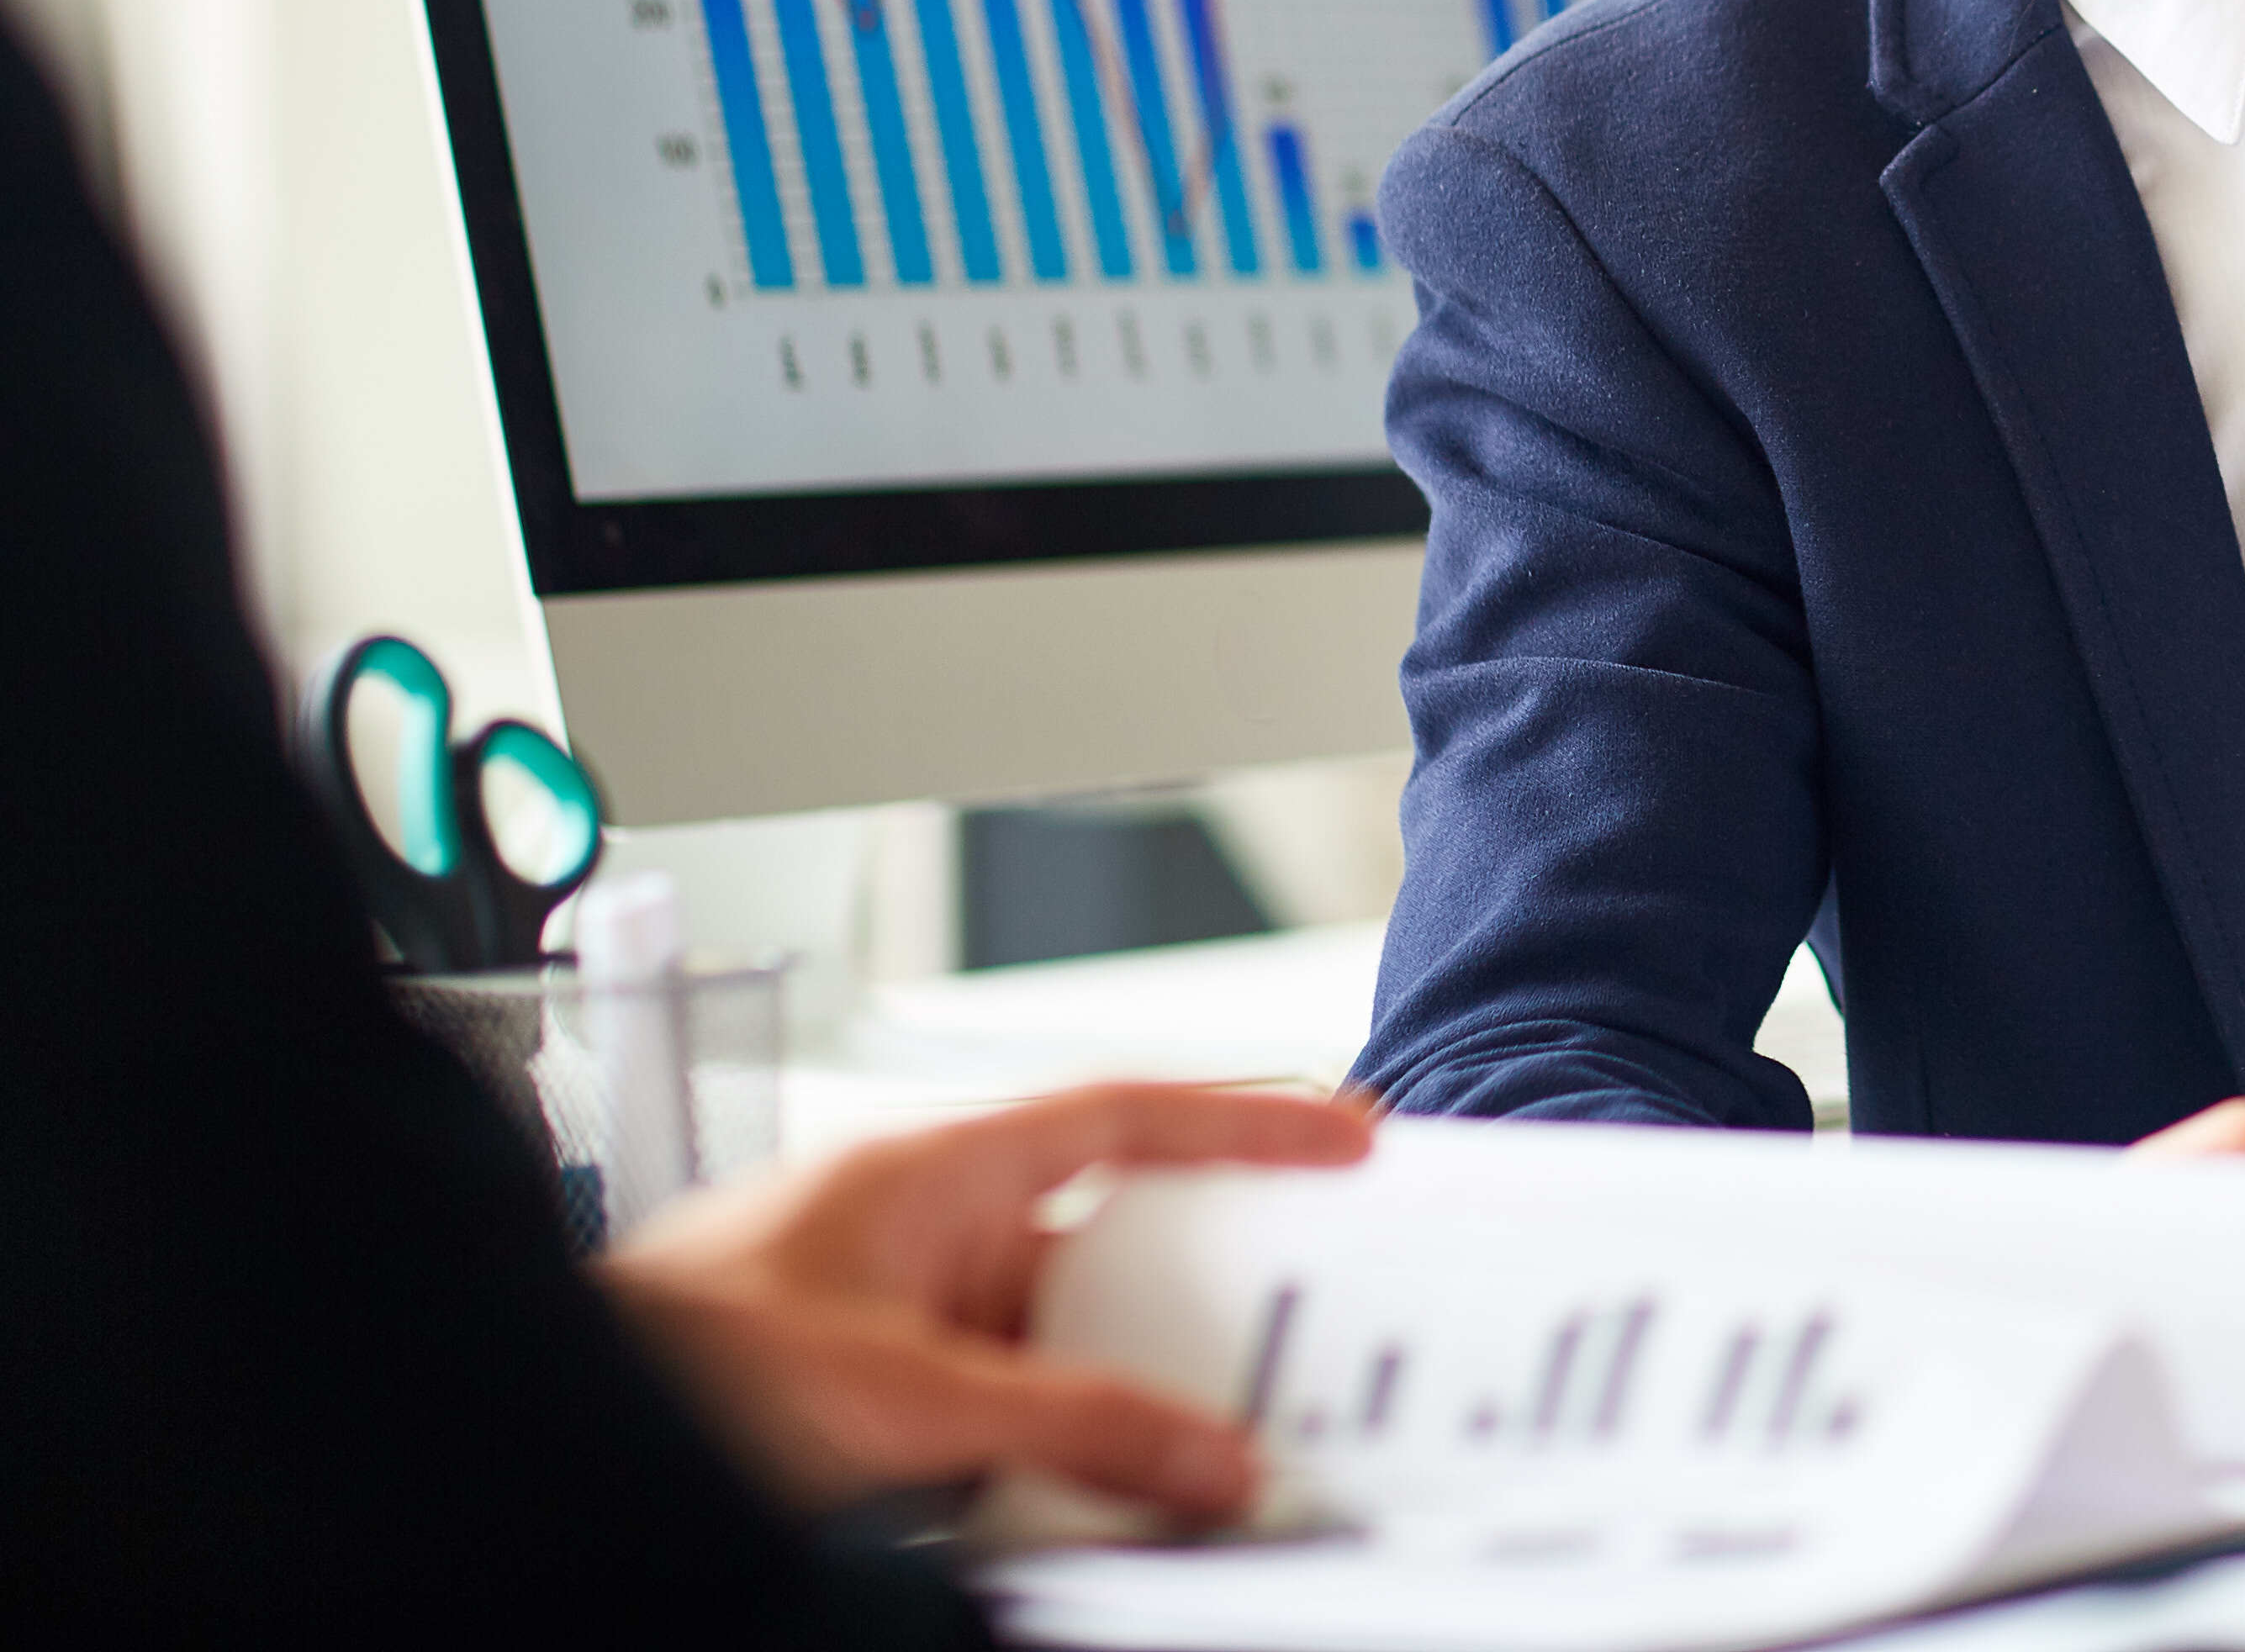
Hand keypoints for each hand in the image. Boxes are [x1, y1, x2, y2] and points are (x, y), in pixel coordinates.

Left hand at [600, 1081, 1374, 1520]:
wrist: (524, 1451)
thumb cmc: (660, 1369)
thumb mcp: (904, 1398)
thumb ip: (1073, 1426)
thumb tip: (1207, 1455)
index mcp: (932, 1173)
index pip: (1124, 1116)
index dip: (1246, 1120)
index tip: (1347, 1138)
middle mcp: (923, 1239)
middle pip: (1112, 1249)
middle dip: (1206, 1301)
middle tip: (1305, 1340)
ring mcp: (902, 1328)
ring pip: (1065, 1351)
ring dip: (1130, 1403)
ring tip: (1207, 1449)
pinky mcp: (882, 1417)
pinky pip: (1015, 1425)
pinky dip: (1067, 1461)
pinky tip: (1104, 1502)